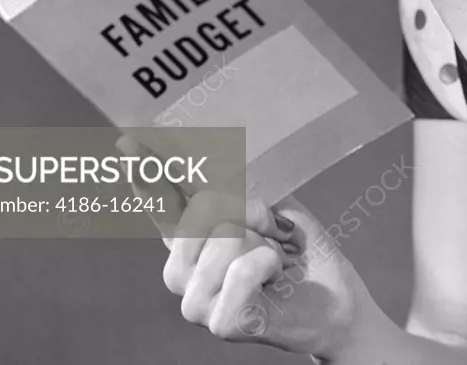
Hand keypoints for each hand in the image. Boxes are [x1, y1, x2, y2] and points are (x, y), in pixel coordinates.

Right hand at [116, 135, 380, 359]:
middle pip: (197, 213)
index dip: (144, 172)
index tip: (128, 141)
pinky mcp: (222, 324)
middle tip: (273, 224)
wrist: (337, 300)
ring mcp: (199, 300)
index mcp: (195, 237)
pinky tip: (275, 272)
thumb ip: (235, 191)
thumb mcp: (271, 206)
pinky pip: (238, 274)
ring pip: (218, 241)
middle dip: (244, 208)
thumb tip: (212, 177)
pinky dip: (265, 264)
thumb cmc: (301, 252)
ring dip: (258, 241)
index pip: (161, 202)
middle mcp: (187, 269)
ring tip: (274, 256)